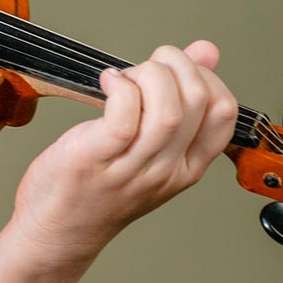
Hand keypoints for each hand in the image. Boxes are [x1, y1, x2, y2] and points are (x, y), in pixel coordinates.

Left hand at [10, 41, 237, 264]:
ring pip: (167, 109)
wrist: (58, 231)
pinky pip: (124, 114)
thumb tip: (206, 50)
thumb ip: (177, 100)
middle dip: (175, 65)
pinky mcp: (96, 157)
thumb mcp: (148, 145)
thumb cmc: (97, 186)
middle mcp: (166, 168)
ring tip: (125, 77)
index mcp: (186, 166)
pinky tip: (107, 82)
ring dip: (147, 75)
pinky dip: (119, 87)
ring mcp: (133, 166)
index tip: (174, 69)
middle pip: (198, 101)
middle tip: (145, 67)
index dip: (206, 76)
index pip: (224, 112)